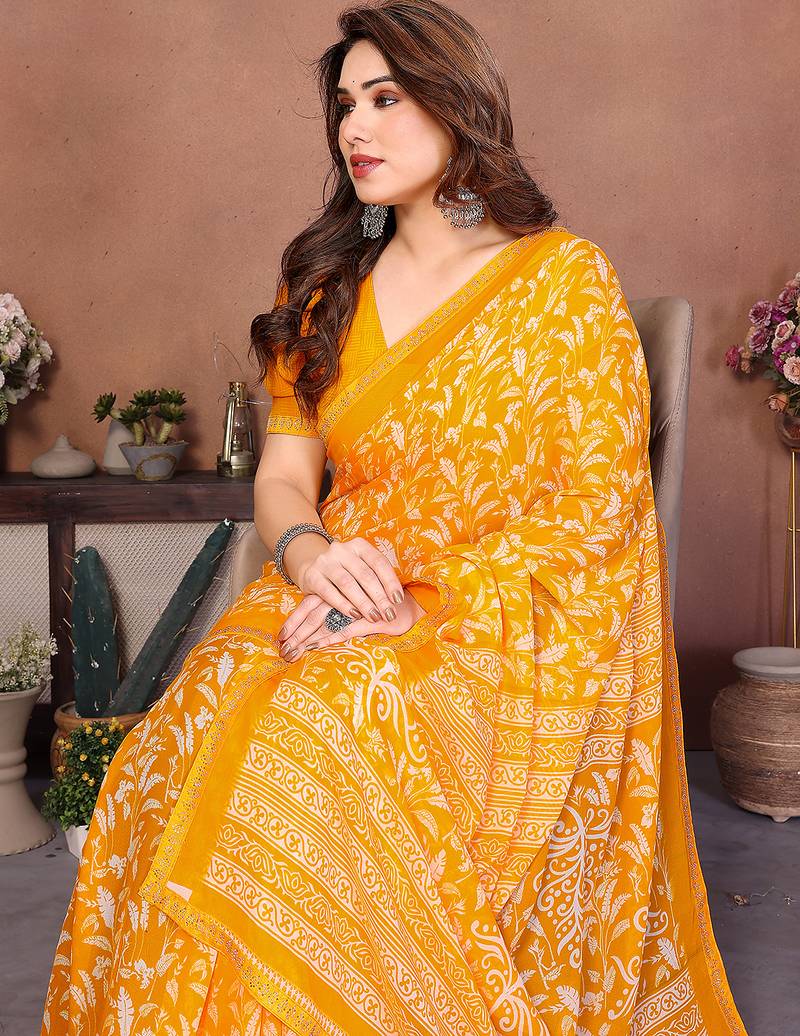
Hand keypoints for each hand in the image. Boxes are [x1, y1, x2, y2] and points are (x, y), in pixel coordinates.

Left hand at [277, 588, 425, 660]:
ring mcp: (358, 606)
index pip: (311, 604)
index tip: (280, 638)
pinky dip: (329, 638)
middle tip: (282, 649)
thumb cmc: (380, 608)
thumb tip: (311, 631)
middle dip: (297, 632)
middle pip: (314, 612)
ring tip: (293, 652)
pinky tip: (316, 646)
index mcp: (339, 589)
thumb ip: (335, 614)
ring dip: (308, 636)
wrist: (410, 608)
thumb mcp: (355, 611)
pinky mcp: (371, 619)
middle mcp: (345, 593)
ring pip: (326, 620)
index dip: (295, 620)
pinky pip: (346, 629)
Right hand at [295, 535, 406, 624]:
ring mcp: (325, 562)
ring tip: (374, 617)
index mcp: (358, 545)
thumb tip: (395, 599)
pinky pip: (329, 592)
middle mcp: (341, 550)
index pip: (379, 562)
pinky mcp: (312, 576)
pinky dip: (343, 605)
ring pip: (348, 584)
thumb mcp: (361, 567)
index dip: (390, 582)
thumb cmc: (345, 571)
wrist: (311, 568)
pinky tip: (355, 615)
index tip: (398, 600)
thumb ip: (376, 577)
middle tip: (389, 614)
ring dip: (363, 603)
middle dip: (379, 597)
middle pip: (365, 575)